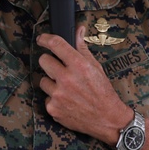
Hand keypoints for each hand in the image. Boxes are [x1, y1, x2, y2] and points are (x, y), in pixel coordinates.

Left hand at [37, 25, 127, 142]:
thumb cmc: (102, 91)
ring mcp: (58, 95)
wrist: (106, 119)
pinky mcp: (53, 109)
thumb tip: (78, 30)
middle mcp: (66, 79)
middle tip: (59, 68)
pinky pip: (47, 97)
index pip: (55, 44)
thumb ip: (82, 48)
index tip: (42, 39)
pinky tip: (67, 101)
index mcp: (79, 65)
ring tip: (66, 88)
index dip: (45, 39)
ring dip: (52, 82)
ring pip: (43, 80)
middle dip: (50, 62)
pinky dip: (54, 99)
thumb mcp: (95, 67)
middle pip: (43, 61)